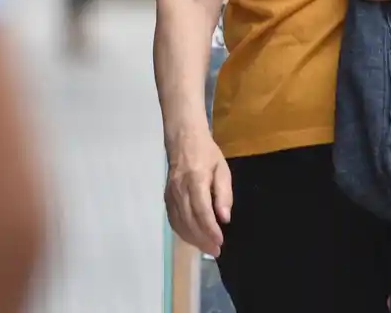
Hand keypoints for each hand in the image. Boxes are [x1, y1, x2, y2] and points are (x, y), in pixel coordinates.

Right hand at [164, 130, 231, 256]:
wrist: (183, 139)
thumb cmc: (207, 153)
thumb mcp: (222, 169)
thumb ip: (224, 194)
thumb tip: (224, 218)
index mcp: (195, 179)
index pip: (201, 209)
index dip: (210, 228)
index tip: (220, 241)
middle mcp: (180, 188)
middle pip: (189, 219)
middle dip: (203, 239)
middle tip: (216, 251)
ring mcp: (171, 193)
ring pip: (179, 222)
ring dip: (193, 239)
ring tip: (206, 248)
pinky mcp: (166, 197)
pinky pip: (173, 219)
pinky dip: (182, 232)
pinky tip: (192, 239)